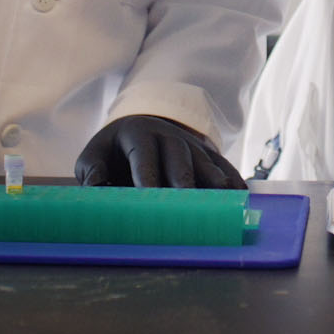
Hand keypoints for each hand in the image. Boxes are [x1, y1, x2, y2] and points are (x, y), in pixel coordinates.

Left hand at [74, 115, 247, 188]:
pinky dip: (233, 182)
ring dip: (214, 184)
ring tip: (223, 204)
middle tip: (187, 206)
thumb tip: (95, 187)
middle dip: (184, 183)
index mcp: (140, 134)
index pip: (145, 155)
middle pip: (180, 159)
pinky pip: (225, 167)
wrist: (142, 127)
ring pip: (207, 164)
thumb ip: (92, 170)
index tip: (149, 195)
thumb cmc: (115, 151)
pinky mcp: (210, 155)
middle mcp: (171, 137)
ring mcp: (194, 145)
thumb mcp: (95, 154)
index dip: (148, 175)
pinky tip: (241, 199)